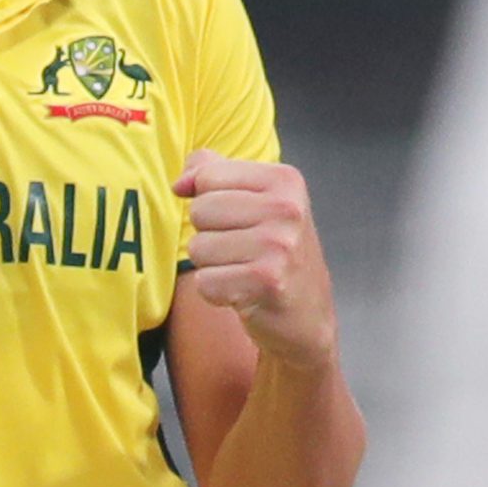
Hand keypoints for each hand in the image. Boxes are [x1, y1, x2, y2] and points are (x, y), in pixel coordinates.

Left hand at [172, 149, 336, 366]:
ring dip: (212, 266)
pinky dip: (216, 292)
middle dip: (209, 235)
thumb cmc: (274, 253)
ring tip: (243, 270)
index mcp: (285, 180)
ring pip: (198, 247)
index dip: (208, 201)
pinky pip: (205, 282)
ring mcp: (280, 245)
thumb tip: (180, 184)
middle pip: (200, 210)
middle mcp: (287, 209)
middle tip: (242, 250)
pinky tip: (243, 292)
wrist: (308, 314)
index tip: (237, 220)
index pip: (208, 175)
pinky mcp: (267, 281)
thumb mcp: (255, 199)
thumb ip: (211, 172)